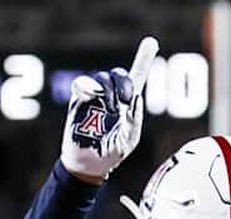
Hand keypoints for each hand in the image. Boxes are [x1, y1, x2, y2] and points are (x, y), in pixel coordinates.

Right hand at [61, 36, 158, 182]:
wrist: (87, 164)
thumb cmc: (110, 154)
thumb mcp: (129, 140)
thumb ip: (135, 120)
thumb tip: (137, 98)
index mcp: (127, 104)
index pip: (136, 78)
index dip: (144, 60)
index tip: (151, 42)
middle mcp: (112, 97)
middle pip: (119, 74)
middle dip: (124, 82)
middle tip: (125, 100)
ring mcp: (95, 97)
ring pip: (102, 76)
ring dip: (108, 89)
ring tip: (109, 108)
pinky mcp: (79, 100)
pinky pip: (82, 84)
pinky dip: (89, 87)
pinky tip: (94, 98)